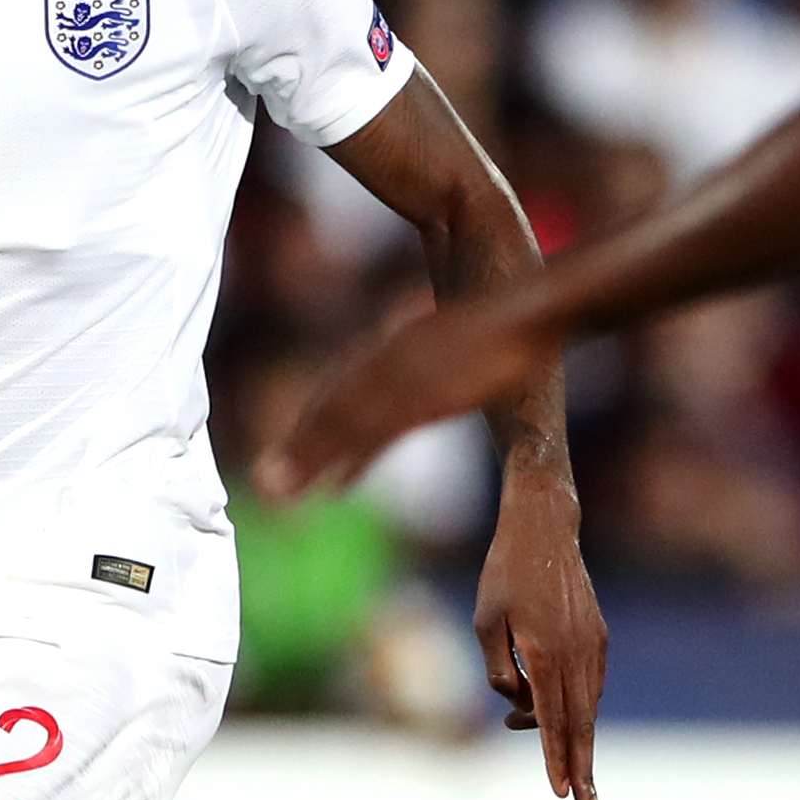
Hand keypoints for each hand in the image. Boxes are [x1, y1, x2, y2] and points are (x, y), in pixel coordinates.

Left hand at [265, 295, 561, 499]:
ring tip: (279, 492)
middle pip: (335, 405)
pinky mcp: (427, 398)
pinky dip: (354, 458)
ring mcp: (406, 379)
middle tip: (266, 484)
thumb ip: (449, 344)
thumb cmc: (512, 315)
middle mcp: (393, 361)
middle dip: (301, 444)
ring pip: (346, 422)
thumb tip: (447, 353)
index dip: (319, 419)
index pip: (347, 384)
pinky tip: (336, 484)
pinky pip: (381, 431)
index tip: (296, 451)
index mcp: (401, 346)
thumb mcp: (469, 330)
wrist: (534, 307)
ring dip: (310, 457)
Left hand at [472, 489, 606, 799]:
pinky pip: (590, 686)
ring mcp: (594, 645)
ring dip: (575, 741)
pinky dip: (579, 710)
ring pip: (588, 708)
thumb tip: (519, 706)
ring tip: (564, 775)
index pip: (552, 719)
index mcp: (546, 652)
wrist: (545, 526)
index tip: (561, 793)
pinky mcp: (599, 637)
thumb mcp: (484, 621)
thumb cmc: (503, 572)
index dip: (556, 759)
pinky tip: (561, 722)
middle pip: (581, 724)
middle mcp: (577, 653)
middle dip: (583, 771)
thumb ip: (499, 671)